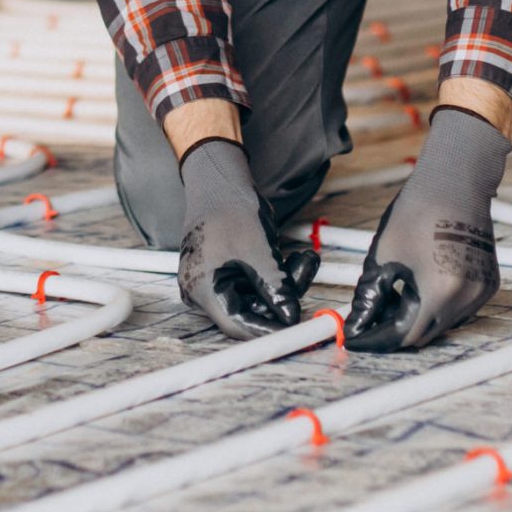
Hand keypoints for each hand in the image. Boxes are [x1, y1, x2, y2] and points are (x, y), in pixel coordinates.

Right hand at [177, 138, 319, 339]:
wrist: (218, 178)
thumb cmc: (228, 207)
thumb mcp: (258, 250)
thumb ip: (275, 287)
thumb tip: (291, 317)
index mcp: (202, 287)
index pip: (236, 324)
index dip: (267, 331)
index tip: (295, 333)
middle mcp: (204, 289)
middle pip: (249, 310)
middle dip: (283, 298)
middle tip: (309, 285)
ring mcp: (215, 280)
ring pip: (257, 296)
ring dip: (285, 282)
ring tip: (307, 260)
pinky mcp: (228, 272)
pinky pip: (256, 282)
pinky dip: (277, 273)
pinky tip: (299, 258)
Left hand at [344, 106, 511, 351]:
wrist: (454, 182)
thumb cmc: (417, 213)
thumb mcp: (384, 254)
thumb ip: (371, 295)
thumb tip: (357, 323)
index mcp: (439, 292)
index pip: (405, 335)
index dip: (377, 338)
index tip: (357, 338)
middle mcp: (467, 299)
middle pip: (426, 332)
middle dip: (396, 329)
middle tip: (369, 320)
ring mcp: (482, 292)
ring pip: (444, 322)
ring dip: (419, 317)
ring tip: (392, 299)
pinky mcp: (489, 283)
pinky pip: (460, 308)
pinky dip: (439, 305)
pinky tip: (419, 288)